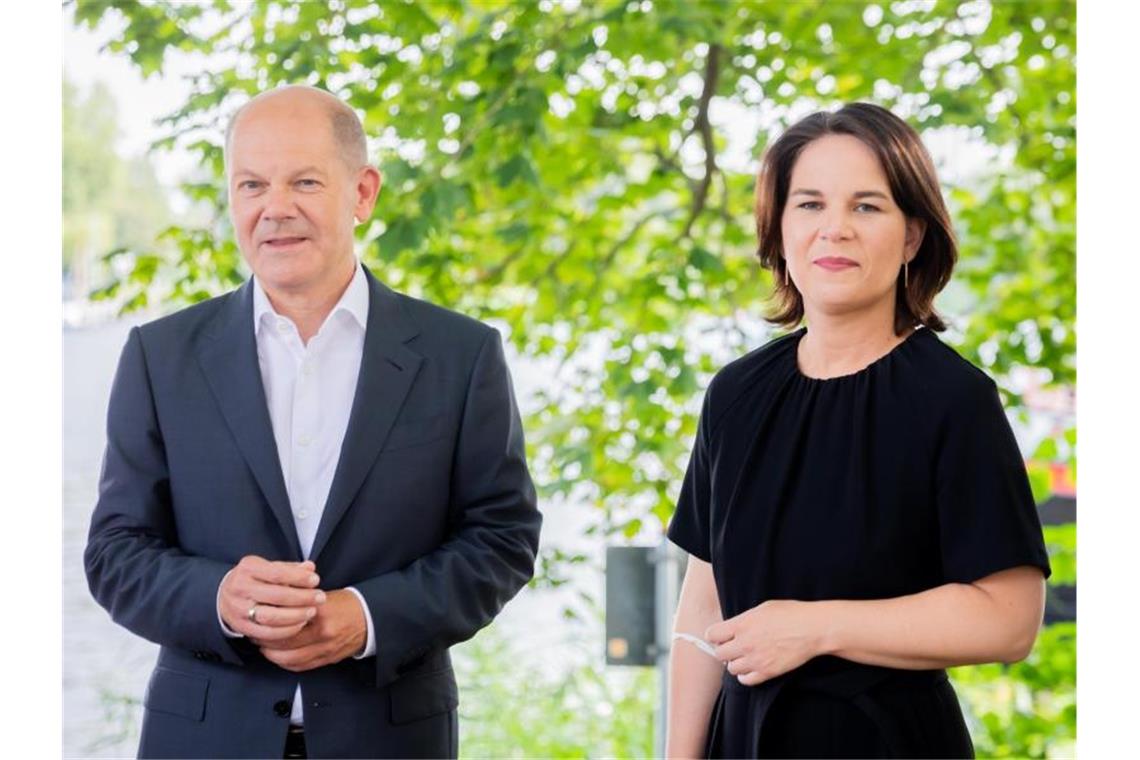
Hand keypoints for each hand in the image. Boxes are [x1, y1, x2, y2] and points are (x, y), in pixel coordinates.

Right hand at [219, 556, 324, 640]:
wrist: (225, 595)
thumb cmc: (255, 579)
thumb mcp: (269, 567)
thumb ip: (290, 568)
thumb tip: (310, 568)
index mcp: (248, 568)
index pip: (277, 573)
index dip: (299, 577)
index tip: (316, 580)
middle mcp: (240, 588)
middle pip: (276, 596)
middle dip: (302, 598)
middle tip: (320, 598)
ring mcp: (238, 609)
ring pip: (271, 617)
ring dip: (296, 616)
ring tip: (311, 612)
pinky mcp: (241, 627)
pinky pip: (266, 633)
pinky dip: (286, 631)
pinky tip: (300, 624)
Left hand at [255, 589, 366, 671]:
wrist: (371, 619)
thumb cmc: (346, 604)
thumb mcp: (323, 596)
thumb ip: (301, 600)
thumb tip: (275, 601)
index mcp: (320, 613)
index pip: (286, 622)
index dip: (268, 623)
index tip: (259, 619)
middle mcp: (323, 633)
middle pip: (285, 643)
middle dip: (265, 641)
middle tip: (255, 635)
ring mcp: (326, 649)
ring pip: (290, 659)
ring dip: (273, 655)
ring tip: (264, 647)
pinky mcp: (328, 660)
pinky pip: (301, 666)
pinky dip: (286, 663)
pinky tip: (279, 656)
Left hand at [705, 599, 822, 685]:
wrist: (812, 628)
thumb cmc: (790, 614)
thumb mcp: (762, 608)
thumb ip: (744, 620)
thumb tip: (732, 628)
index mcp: (742, 624)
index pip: (712, 635)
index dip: (715, 636)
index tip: (720, 636)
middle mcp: (745, 643)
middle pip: (719, 654)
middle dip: (724, 650)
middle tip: (733, 647)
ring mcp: (756, 659)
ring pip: (731, 669)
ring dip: (736, 663)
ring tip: (746, 656)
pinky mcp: (767, 672)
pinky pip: (746, 680)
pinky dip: (746, 675)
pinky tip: (752, 667)